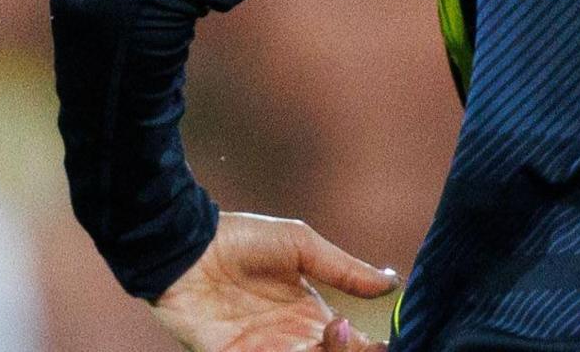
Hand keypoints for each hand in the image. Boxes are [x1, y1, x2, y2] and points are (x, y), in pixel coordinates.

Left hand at [150, 210, 399, 351]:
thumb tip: (392, 282)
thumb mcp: (301, 245)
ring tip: (335, 329)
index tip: (388, 336)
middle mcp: (292, 339)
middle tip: (356, 334)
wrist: (188, 247)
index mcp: (311, 313)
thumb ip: (344, 268)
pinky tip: (303, 345)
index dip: (371, 344)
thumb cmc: (242, 238)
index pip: (350, 341)